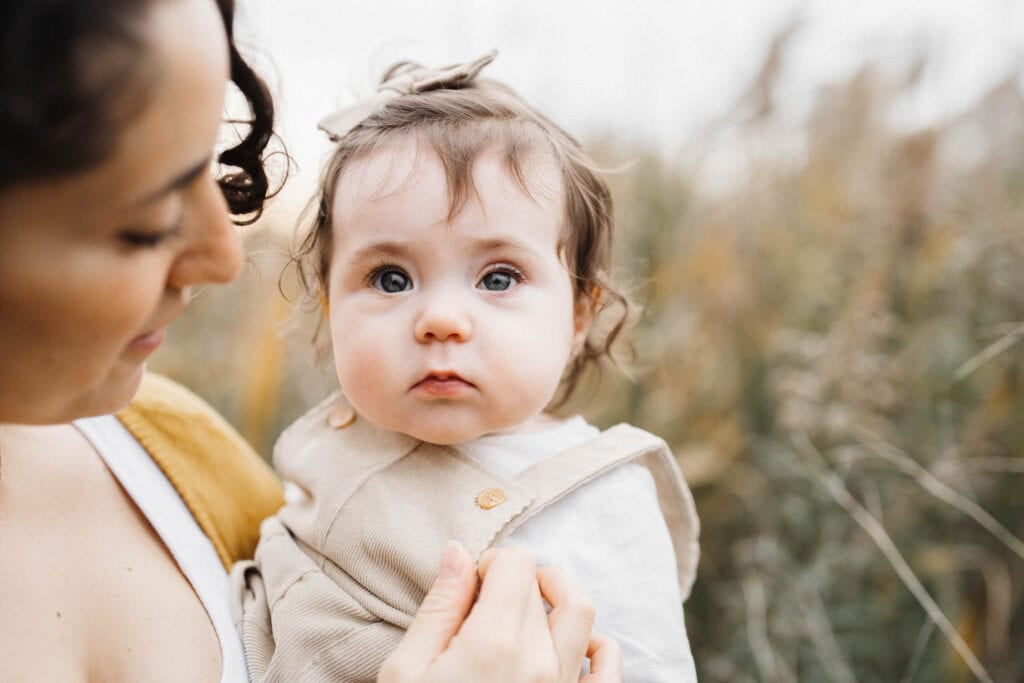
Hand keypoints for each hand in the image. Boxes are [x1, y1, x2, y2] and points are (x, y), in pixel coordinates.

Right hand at [378, 542, 620, 682]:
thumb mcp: (407, 671)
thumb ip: (439, 607)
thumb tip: (459, 552)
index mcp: (492, 642)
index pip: (515, 563)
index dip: (490, 563)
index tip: (470, 585)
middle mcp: (539, 661)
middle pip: (543, 585)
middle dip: (515, 579)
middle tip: (487, 599)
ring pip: (581, 612)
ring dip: (557, 596)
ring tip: (530, 606)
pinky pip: (609, 665)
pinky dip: (596, 643)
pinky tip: (567, 648)